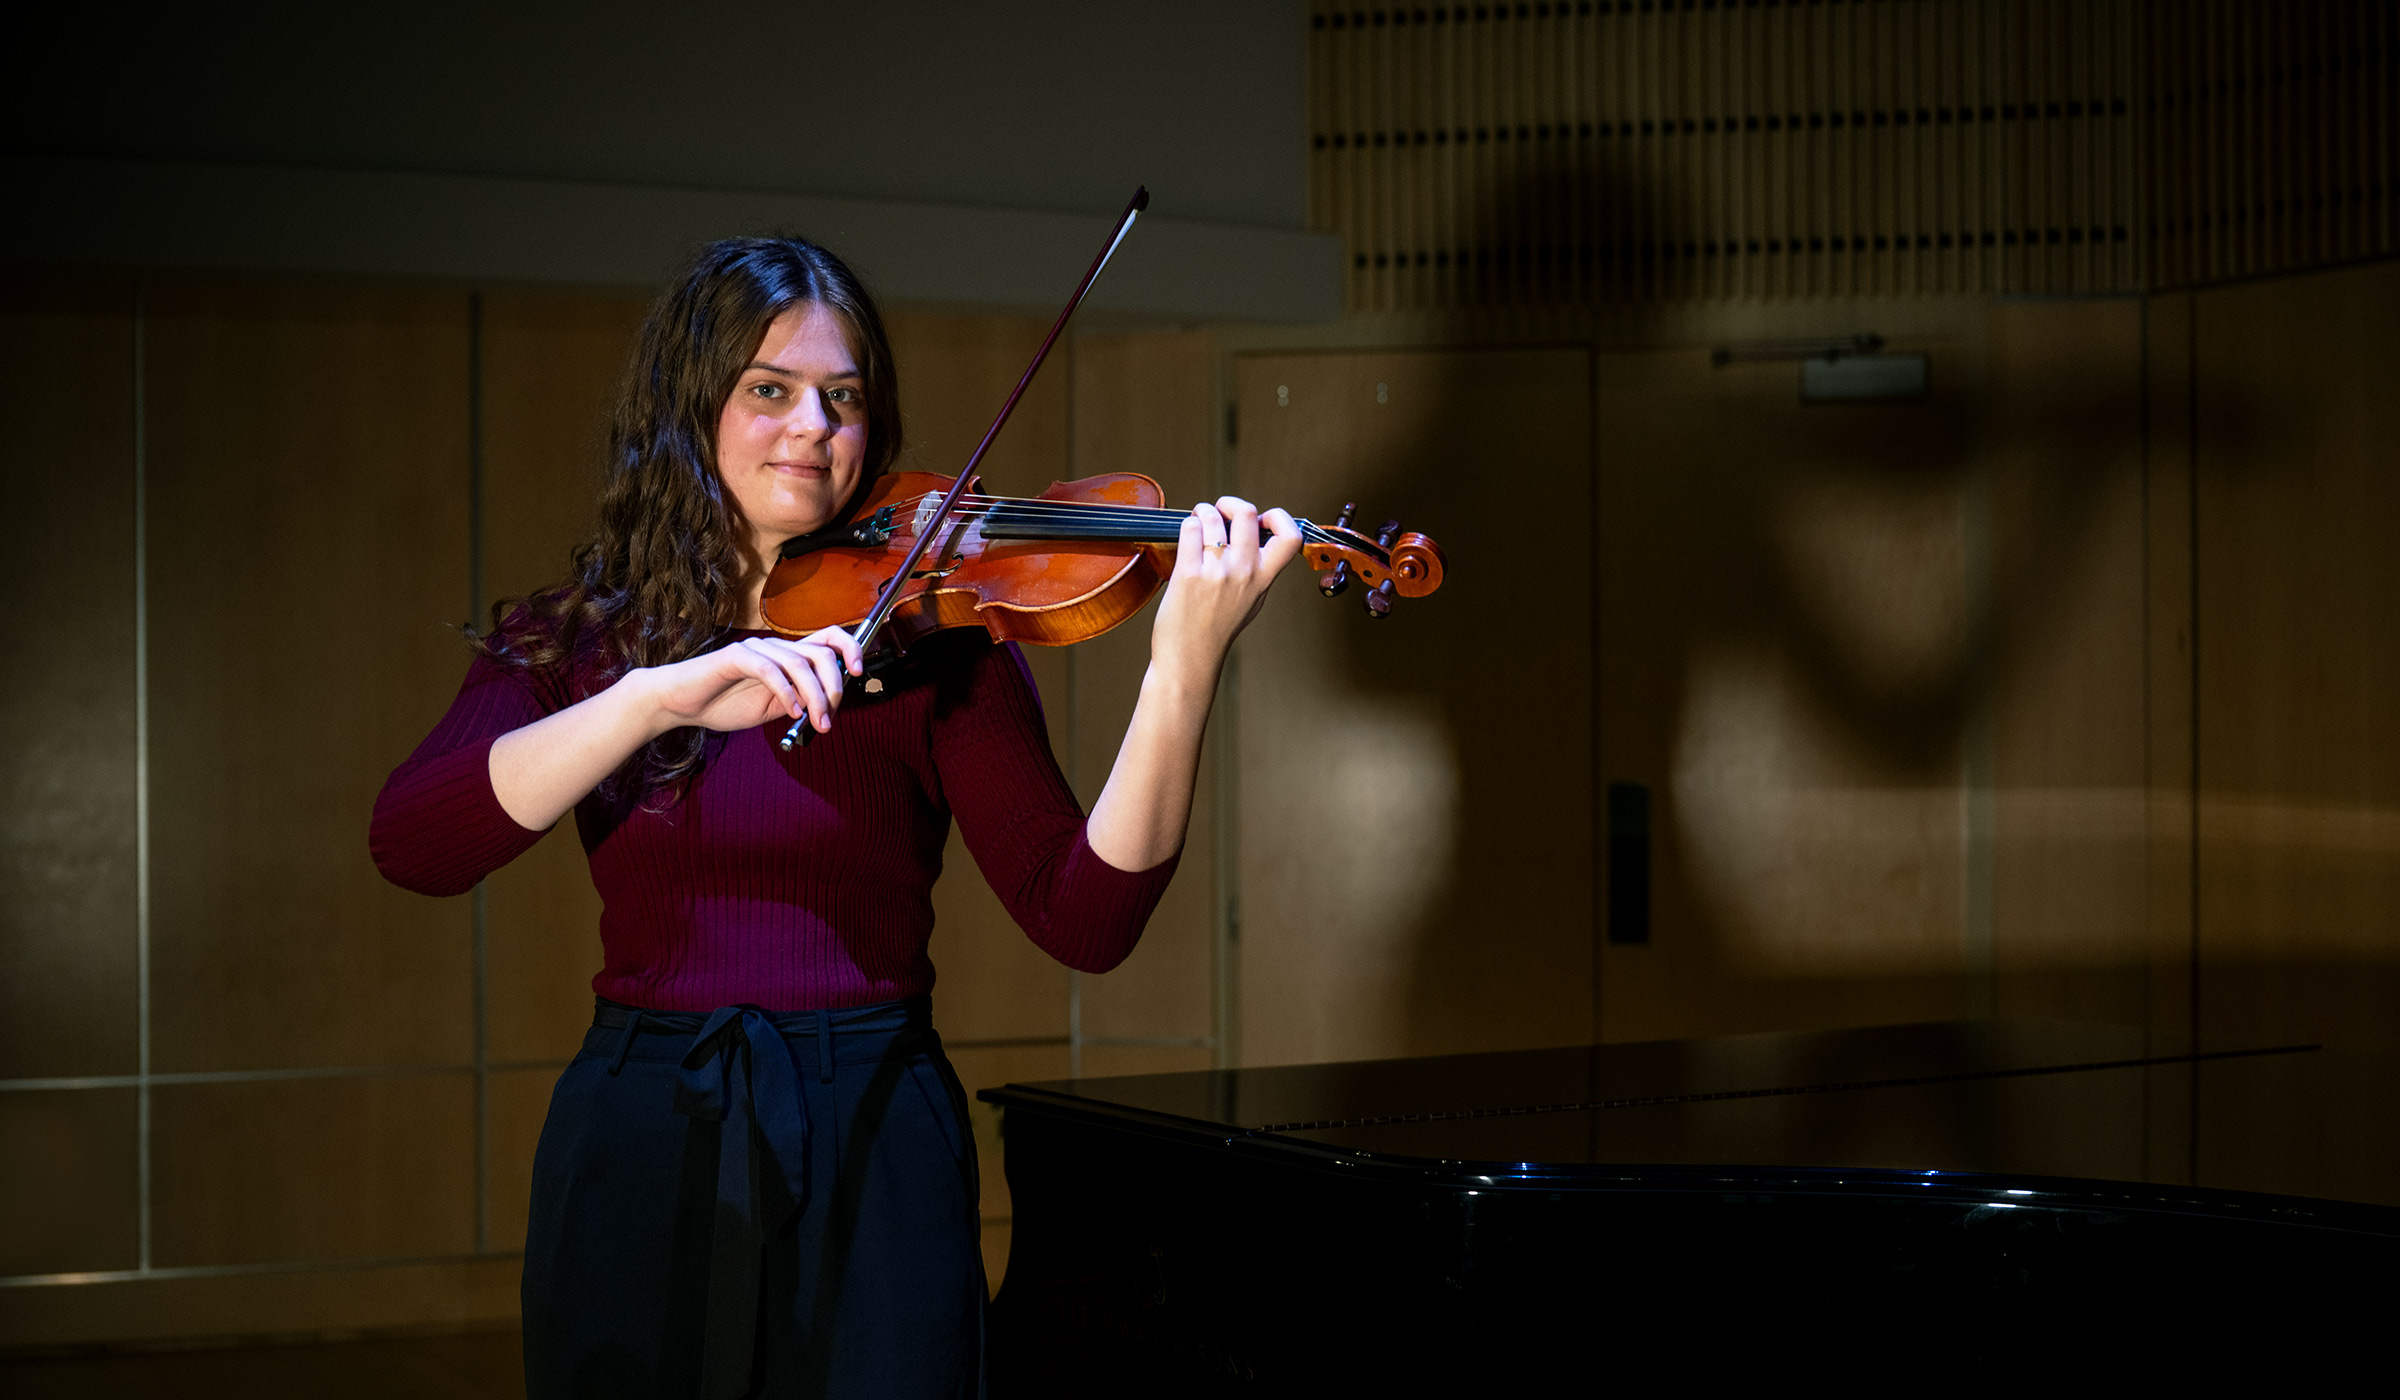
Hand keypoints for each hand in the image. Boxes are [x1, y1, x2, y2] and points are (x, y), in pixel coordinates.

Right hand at [641, 628, 864, 736]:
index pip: (829, 638)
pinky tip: (791, 711)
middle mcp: (776, 647)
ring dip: (815, 696)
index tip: (860, 672)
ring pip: (800, 663)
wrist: (681, 703)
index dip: (851, 648)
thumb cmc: (723, 702)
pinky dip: (787, 692)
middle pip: (821, 653)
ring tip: (816, 722)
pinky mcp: (735, 657)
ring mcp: (756, 650)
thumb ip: (800, 702)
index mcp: (787, 656)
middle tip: (829, 718)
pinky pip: (770, 670)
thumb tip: (828, 707)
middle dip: (834, 687)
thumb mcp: (773, 707)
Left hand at [1151, 495, 1304, 686]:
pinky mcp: (1188, 574)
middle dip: (1230, 504)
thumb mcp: (1252, 601)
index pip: (1291, 537)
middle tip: (1221, 511)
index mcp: (1263, 579)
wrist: (1190, 658)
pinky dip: (1188, 524)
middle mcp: (1243, 573)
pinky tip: (1188, 534)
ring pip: (1213, 517)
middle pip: (1247, 513)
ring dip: (1204, 511)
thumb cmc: (1217, 630)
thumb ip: (1259, 570)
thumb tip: (1260, 535)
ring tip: (1199, 520)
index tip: (1263, 520)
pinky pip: (1190, 529)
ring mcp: (1216, 573)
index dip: (1280, 518)